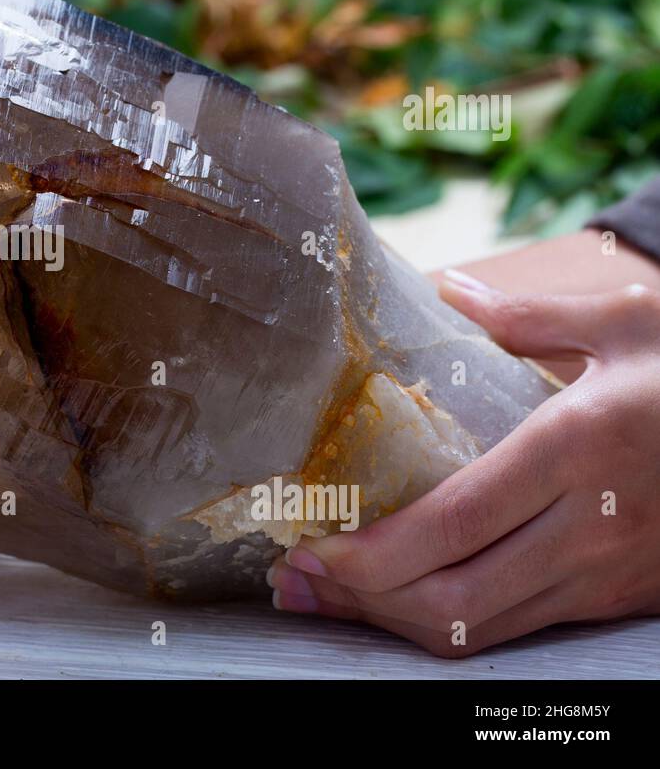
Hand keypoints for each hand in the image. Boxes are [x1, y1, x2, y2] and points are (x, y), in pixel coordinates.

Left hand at [268, 273, 659, 656]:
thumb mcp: (622, 324)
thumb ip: (527, 315)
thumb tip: (448, 288)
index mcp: (578, 449)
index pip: (455, 524)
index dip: (375, 554)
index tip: (312, 547)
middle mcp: (590, 526)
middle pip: (455, 598)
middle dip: (364, 601)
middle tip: (295, 581)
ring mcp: (607, 574)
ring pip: (483, 629)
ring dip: (395, 622)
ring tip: (328, 597)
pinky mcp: (618, 598)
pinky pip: (517, 628)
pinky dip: (448, 625)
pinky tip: (402, 601)